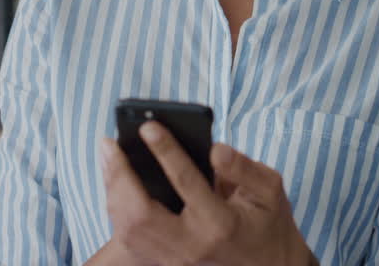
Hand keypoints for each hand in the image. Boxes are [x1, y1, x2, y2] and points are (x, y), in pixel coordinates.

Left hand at [98, 122, 317, 265]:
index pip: (186, 182)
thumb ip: (244, 168)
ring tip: (109, 156)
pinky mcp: (165, 262)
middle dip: (120, 176)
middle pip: (140, 214)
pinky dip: (117, 207)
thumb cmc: (268, 223)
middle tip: (110, 144)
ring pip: (128, 228)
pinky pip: (129, 237)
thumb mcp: (269, 190)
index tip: (148, 127)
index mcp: (220, 224)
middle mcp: (192, 245)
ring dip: (113, 189)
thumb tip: (214, 149)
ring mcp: (175, 259)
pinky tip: (115, 182)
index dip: (165, 151)